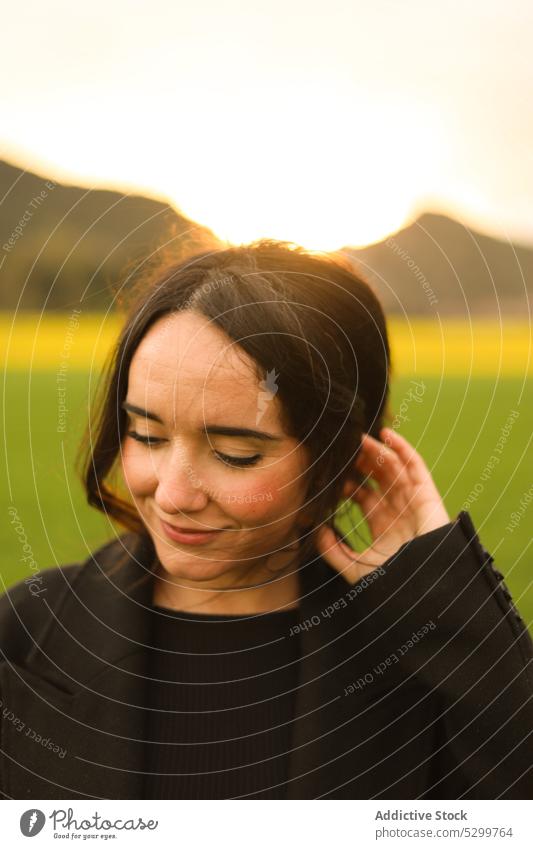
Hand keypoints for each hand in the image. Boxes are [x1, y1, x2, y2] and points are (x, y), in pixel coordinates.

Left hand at [313, 427, 450, 584]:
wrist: (424, 593)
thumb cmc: (393, 585)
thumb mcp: (356, 568)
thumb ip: (333, 551)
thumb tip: (315, 530)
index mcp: (382, 524)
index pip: (362, 494)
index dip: (346, 481)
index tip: (327, 471)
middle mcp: (397, 510)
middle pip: (376, 476)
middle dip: (359, 460)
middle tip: (341, 447)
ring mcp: (413, 501)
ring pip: (392, 467)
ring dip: (376, 450)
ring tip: (357, 437)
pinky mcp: (427, 496)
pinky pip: (415, 466)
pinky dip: (402, 448)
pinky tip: (385, 435)